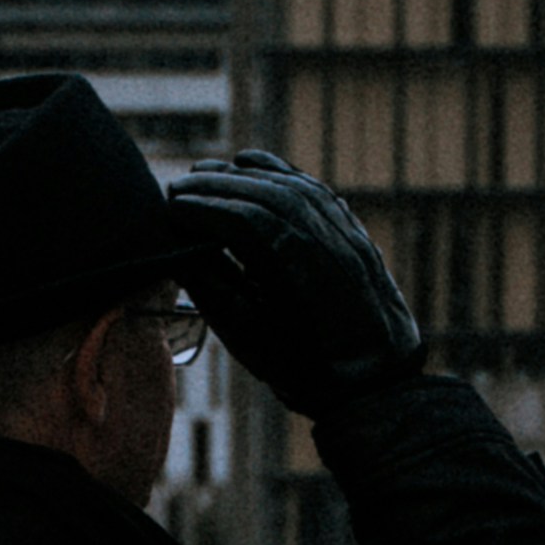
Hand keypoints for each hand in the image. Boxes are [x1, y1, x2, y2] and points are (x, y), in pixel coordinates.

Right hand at [164, 151, 424, 413]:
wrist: (374, 382)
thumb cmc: (304, 367)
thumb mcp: (247, 337)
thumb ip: (212, 288)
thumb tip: (179, 252)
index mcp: (292, 267)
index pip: (238, 218)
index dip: (200, 209)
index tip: (169, 207)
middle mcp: (321, 239)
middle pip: (261, 194)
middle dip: (214, 186)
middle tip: (177, 188)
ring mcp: (342, 232)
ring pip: (288, 185)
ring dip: (243, 175)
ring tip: (206, 171)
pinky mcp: (353, 231)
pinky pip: (313, 188)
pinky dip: (281, 171)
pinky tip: (253, 163)